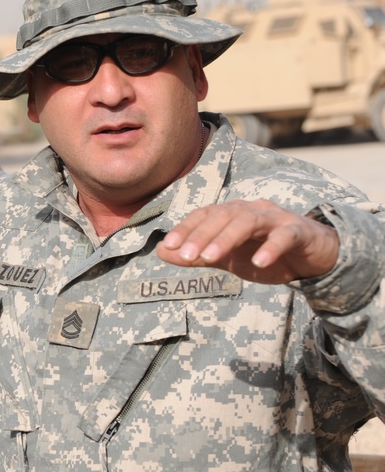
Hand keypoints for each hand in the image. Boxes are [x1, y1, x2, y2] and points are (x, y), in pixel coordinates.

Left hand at [156, 199, 339, 283]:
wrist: (311, 258)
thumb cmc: (264, 253)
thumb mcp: (227, 259)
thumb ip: (197, 255)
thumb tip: (160, 252)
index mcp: (232, 213)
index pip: (204, 214)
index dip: (185, 228)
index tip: (169, 246)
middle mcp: (252, 209)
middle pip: (223, 215)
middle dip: (202, 234)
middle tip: (186, 255)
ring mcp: (276, 218)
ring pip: (248, 221)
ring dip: (226, 238)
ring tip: (210, 257)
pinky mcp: (299, 231)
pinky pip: (284, 235)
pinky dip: (271, 247)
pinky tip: (259, 262)